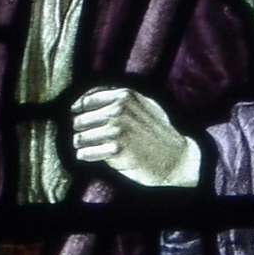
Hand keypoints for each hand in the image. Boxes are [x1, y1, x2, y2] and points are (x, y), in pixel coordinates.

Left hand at [71, 86, 201, 188]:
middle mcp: (119, 109)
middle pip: (79, 120)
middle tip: (87, 138)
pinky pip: (85, 153)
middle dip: (81, 130)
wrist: (175, 159)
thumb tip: (89, 97)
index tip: (77, 117)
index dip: (78, 110)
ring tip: (88, 148)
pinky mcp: (116, 150)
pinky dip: (85, 156)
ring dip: (82, 145)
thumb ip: (121, 97)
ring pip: (80, 138)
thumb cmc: (157, 133)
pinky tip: (89, 156)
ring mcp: (118, 129)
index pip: (86, 100)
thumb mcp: (144, 105)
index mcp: (125, 96)